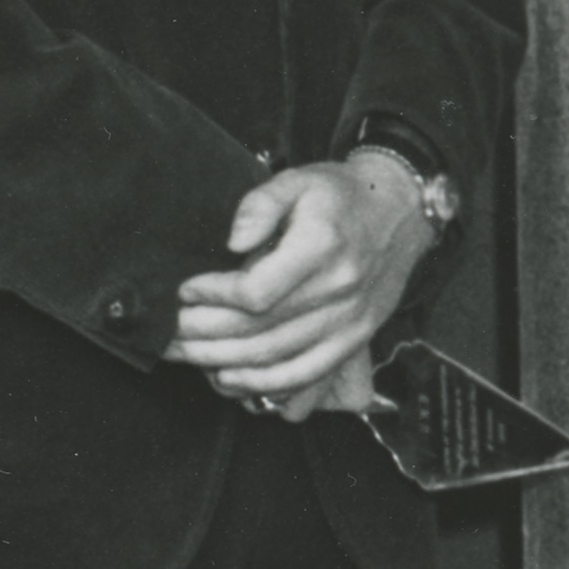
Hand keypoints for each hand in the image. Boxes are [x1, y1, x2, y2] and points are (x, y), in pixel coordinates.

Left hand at [171, 149, 438, 411]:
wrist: (400, 213)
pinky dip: (266, 388)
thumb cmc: (342, 196)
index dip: (212, 296)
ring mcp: (350, 321)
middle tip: (168, 332)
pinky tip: (232, 381)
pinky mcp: (356, 339)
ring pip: (277, 360)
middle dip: (204, 335)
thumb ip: (260, 204)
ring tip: (187, 356)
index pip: (256, 292)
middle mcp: (340, 291)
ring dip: (224, 364)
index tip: (186, 290)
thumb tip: (234, 242)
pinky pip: (308, 376)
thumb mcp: (298, 180)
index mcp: (322, 248)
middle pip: (259, 331)